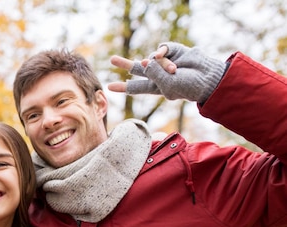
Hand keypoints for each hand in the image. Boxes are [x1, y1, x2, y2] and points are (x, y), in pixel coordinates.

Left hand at [108, 42, 226, 102]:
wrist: (208, 76)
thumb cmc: (188, 86)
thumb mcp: (167, 85)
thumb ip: (153, 74)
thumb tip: (144, 60)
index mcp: (155, 87)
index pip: (135, 87)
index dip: (122, 87)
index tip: (109, 87)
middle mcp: (158, 74)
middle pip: (137, 68)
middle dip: (125, 64)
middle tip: (112, 60)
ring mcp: (165, 62)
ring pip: (152, 59)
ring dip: (162, 64)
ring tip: (175, 70)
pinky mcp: (173, 50)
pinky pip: (161, 48)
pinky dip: (163, 51)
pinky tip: (166, 55)